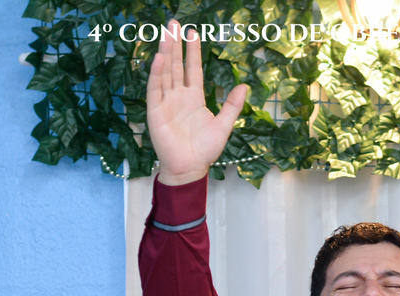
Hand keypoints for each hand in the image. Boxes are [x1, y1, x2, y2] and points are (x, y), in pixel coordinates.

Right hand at [146, 21, 247, 184]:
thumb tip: (244, 86)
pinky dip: (157, 74)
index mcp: (194, 98)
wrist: (190, 168)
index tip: (193, 33)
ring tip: (166, 33)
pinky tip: (160, 59)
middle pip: (176, 65)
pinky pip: (155, 90)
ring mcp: (166, 103)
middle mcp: (178, 97)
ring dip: (166, 53)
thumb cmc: (205, 150)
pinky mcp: (155, 112)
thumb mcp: (224, 125)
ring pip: (166, 73)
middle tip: (173, 23)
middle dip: (175, 44)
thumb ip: (232, 106)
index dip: (192, 51)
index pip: (192, 69)